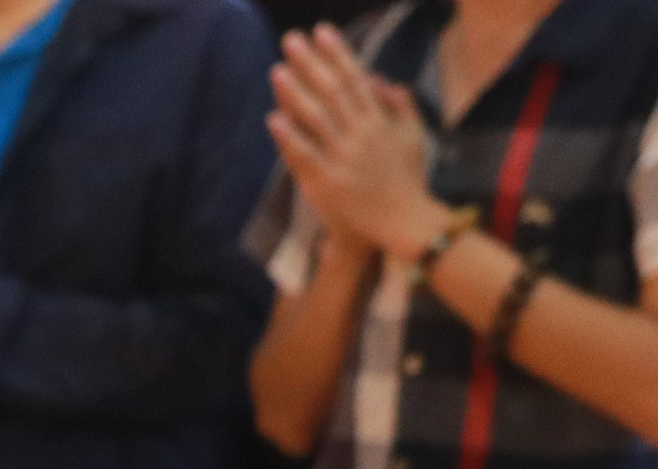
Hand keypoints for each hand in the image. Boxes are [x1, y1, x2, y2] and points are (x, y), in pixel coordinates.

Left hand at [270, 27, 439, 261]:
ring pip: (317, 120)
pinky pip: (305, 157)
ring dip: (295, 93)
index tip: (321, 31)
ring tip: (277, 71)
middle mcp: (361, 134)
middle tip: (290, 40)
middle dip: (311, 63)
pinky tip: (272, 119)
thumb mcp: (412, 136)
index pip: (355, 78)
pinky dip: (289, 137)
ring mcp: (343, 158)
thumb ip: (400, 105)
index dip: (337, 53)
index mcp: (379, 121)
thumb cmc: (407, 180)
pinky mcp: (327, 184)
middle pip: (332, 92)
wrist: (404, 222)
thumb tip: (379, 78)